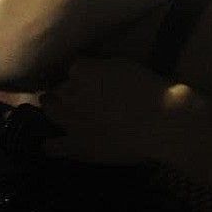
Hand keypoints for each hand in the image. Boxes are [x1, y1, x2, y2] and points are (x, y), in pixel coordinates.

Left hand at [37, 57, 195, 164]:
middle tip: (74, 93)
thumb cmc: (151, 90)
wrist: (162, 123)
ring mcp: (71, 121)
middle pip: (59, 88)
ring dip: (53, 108)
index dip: (83, 73)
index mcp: (82, 70)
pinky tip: (49, 145)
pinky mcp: (78, 146)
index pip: (74, 67)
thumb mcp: (125, 65)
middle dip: (64, 89)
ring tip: (54, 108)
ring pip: (51, 111)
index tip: (91, 76)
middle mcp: (70, 94)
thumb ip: (103, 67)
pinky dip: (52, 145)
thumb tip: (94, 71)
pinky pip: (56, 146)